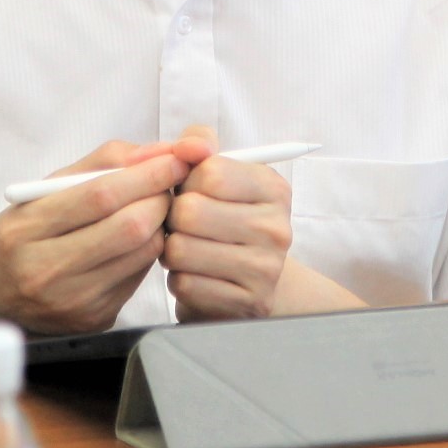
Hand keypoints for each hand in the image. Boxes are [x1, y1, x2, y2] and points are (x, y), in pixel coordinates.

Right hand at [0, 140, 183, 333]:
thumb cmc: (22, 234)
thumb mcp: (44, 191)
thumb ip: (99, 163)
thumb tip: (159, 151)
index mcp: (24, 230)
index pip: (100, 195)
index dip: (146, 174)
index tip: (175, 158)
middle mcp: (45, 271)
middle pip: (128, 227)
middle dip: (160, 198)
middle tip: (170, 183)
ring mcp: (72, 301)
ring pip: (142, 253)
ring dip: (161, 224)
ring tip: (155, 207)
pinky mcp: (94, 319)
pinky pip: (139, 276)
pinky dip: (148, 250)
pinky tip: (139, 239)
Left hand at [161, 125, 294, 321]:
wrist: (249, 282)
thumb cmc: (222, 217)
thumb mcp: (218, 173)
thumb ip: (199, 144)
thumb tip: (187, 145)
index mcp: (273, 188)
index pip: (210, 172)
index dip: (186, 181)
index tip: (192, 191)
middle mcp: (277, 228)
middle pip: (190, 212)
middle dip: (173, 218)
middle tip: (182, 225)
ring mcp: (265, 269)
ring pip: (180, 249)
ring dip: (171, 250)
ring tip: (186, 248)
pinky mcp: (246, 303)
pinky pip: (183, 283)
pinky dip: (178, 278)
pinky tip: (194, 274)